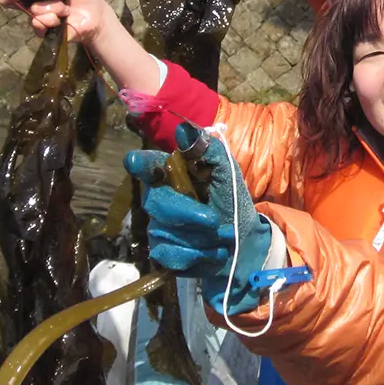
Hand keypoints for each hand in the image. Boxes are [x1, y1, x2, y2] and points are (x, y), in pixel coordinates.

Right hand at [123, 123, 272, 314]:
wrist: (247, 245)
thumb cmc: (234, 204)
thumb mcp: (229, 175)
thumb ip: (210, 152)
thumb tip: (184, 128)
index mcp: (174, 176)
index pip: (147, 165)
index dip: (140, 163)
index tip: (136, 163)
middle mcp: (160, 199)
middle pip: (156, 202)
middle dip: (188, 213)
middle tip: (215, 221)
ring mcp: (159, 228)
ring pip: (164, 232)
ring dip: (201, 238)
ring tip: (223, 238)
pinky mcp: (164, 254)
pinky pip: (169, 255)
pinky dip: (197, 256)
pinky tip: (214, 254)